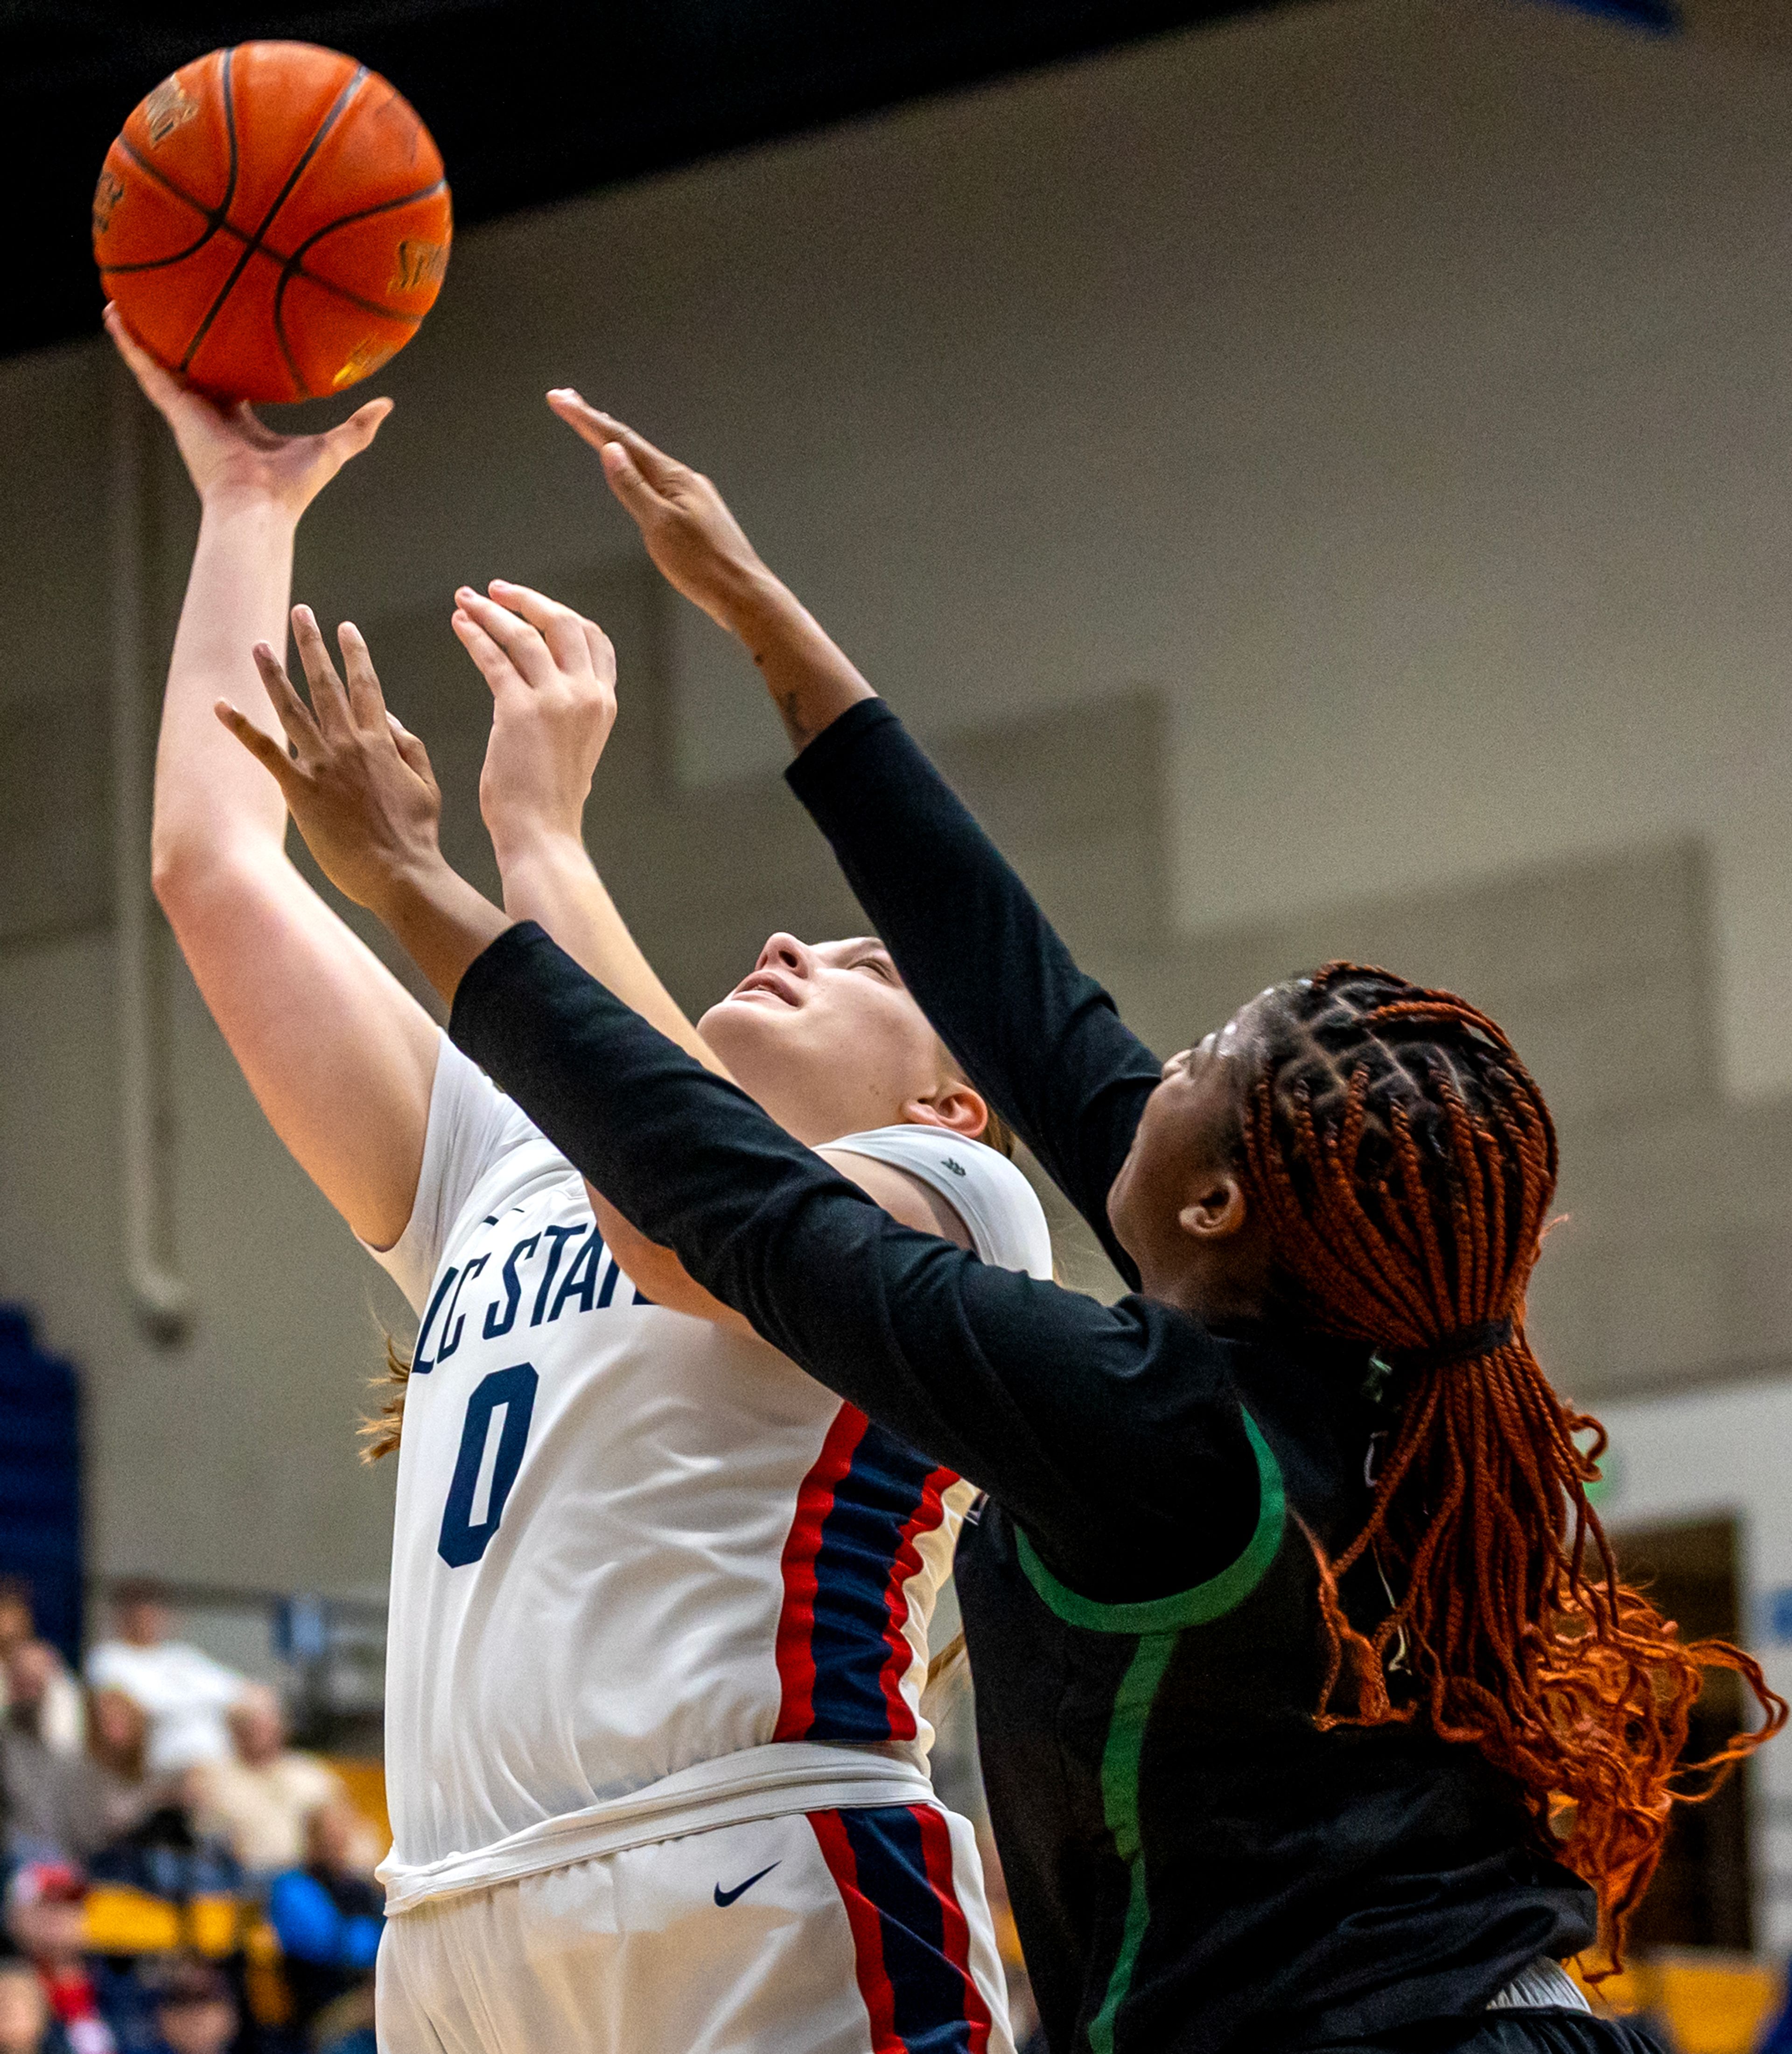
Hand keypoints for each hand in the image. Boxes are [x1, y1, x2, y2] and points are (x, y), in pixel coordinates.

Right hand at [107, 303, 389, 515]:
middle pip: (195, 368)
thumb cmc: (294, 488)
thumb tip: (386, 405)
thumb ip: (357, 428)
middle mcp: (212, 413)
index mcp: (242, 422)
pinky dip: (128, 340)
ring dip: (145, 331)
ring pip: (162, 362)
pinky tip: (113, 311)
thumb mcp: (332, 447)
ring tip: (129, 295)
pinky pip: (146, 366)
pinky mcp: (175, 408)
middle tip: (178, 305)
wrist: (261, 507)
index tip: (232, 335)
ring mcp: (190, 410)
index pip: (234, 383)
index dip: (232, 360)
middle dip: (185, 342)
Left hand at [215, 607, 444, 914]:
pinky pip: (264, 751)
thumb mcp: (426, 783)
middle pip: (326, 684)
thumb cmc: (417, 835)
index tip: (347, 628)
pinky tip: (219, 705)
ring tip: (258, 644)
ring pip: (292, 708)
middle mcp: (349, 744)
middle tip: (301, 612)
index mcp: (381, 742)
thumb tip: (386, 714)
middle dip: (313, 645)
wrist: (401, 873)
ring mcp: (323, 765)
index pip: (366, 686)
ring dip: (272, 673)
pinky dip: (240, 726)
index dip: (356, 654)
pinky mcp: (299, 790)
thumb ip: (407, 744)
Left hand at [453, 581, 616, 860]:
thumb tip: (552, 701)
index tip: (532, 607)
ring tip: (465, 599)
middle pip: (565, 623)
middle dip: (529, 600)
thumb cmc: (550, 804)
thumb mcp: (575, 752)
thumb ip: (571, 718)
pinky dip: (474, 635)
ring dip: (492, 611)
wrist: (542, 835)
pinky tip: (458, 624)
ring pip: (526, 634)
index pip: (594, 640)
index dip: (563, 615)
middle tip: (496, 590)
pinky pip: (495, 657)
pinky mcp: (520, 709)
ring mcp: (557, 701)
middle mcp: (587, 696)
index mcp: (603, 705)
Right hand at [546, 392, 775, 632]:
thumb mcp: (659, 525)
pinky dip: (637, 470)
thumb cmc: (705, 567)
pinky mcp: (695, 516)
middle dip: (598, 422)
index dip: (586, 418)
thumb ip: (632, 487)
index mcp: (673, 478)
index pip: (621, 439)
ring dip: (618, 445)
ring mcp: (691, 497)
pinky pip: (657, 482)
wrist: (744, 594)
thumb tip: (610, 452)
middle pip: (633, 445)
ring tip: (598, 428)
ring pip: (646, 463)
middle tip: (569, 400)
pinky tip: (637, 475)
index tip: (560, 399)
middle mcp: (684, 481)